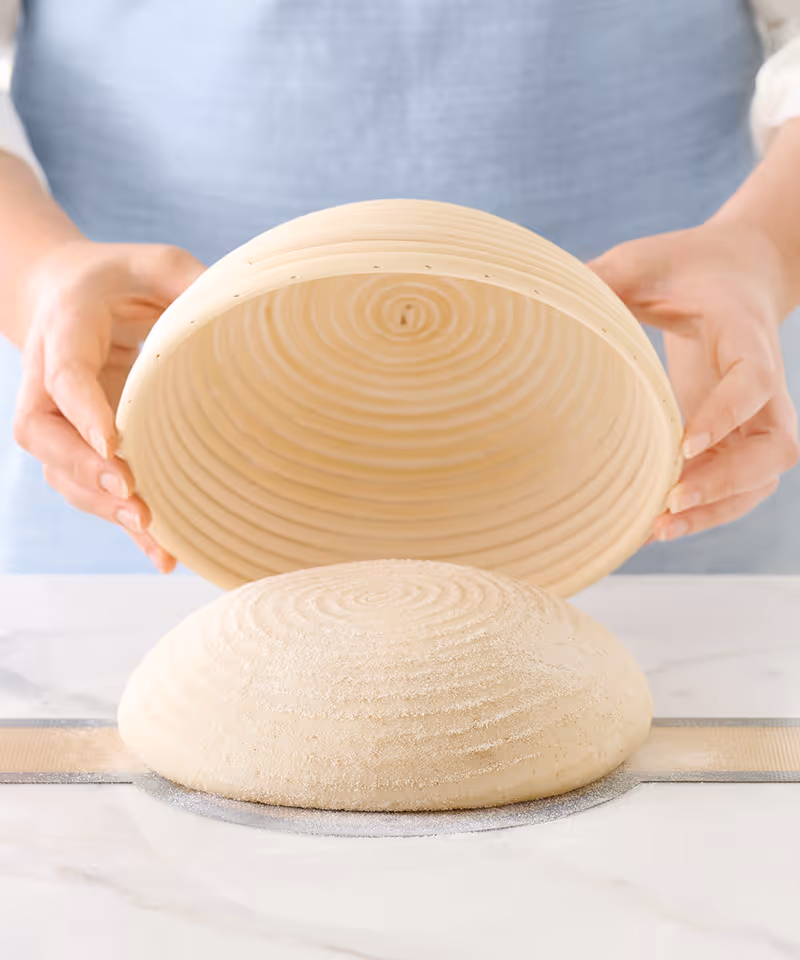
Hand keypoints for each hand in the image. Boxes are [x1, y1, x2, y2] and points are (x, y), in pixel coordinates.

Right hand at [13, 241, 204, 570]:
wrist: (68, 297)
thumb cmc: (121, 279)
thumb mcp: (158, 263)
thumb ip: (192, 282)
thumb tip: (243, 313)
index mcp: (66, 326)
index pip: (64, 373)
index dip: (84, 411)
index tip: (113, 445)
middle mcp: (48, 378)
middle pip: (45, 434)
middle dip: (84, 470)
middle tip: (131, 494)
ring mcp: (58, 418)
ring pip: (63, 473)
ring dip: (106, 507)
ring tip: (157, 537)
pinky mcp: (78, 446)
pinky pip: (90, 489)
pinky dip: (122, 522)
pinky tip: (164, 553)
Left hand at [590, 221, 798, 540]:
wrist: (736, 273)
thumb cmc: (686, 266)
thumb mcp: (644, 261)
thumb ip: (604, 277)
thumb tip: (547, 293)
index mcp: (746, 335)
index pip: (753, 381)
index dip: (726, 414)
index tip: (685, 443)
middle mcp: (767, 382)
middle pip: (775, 447)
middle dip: (729, 480)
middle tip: (672, 499)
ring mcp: (759, 414)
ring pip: (762, 477)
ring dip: (718, 508)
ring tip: (659, 529)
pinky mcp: (742, 434)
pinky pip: (740, 484)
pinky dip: (709, 509)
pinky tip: (660, 524)